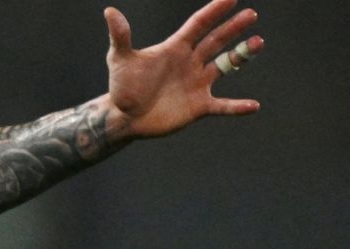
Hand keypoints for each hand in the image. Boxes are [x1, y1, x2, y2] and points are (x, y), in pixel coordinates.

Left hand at [102, 0, 262, 140]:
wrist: (123, 117)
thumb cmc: (122, 87)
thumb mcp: (120, 59)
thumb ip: (121, 36)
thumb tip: (110, 11)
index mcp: (175, 48)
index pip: (198, 25)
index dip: (214, 11)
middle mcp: (190, 62)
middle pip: (216, 40)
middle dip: (233, 28)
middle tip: (251, 15)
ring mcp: (197, 83)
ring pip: (225, 65)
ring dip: (242, 55)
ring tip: (258, 42)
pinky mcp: (199, 105)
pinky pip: (222, 106)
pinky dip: (237, 107)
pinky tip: (253, 106)